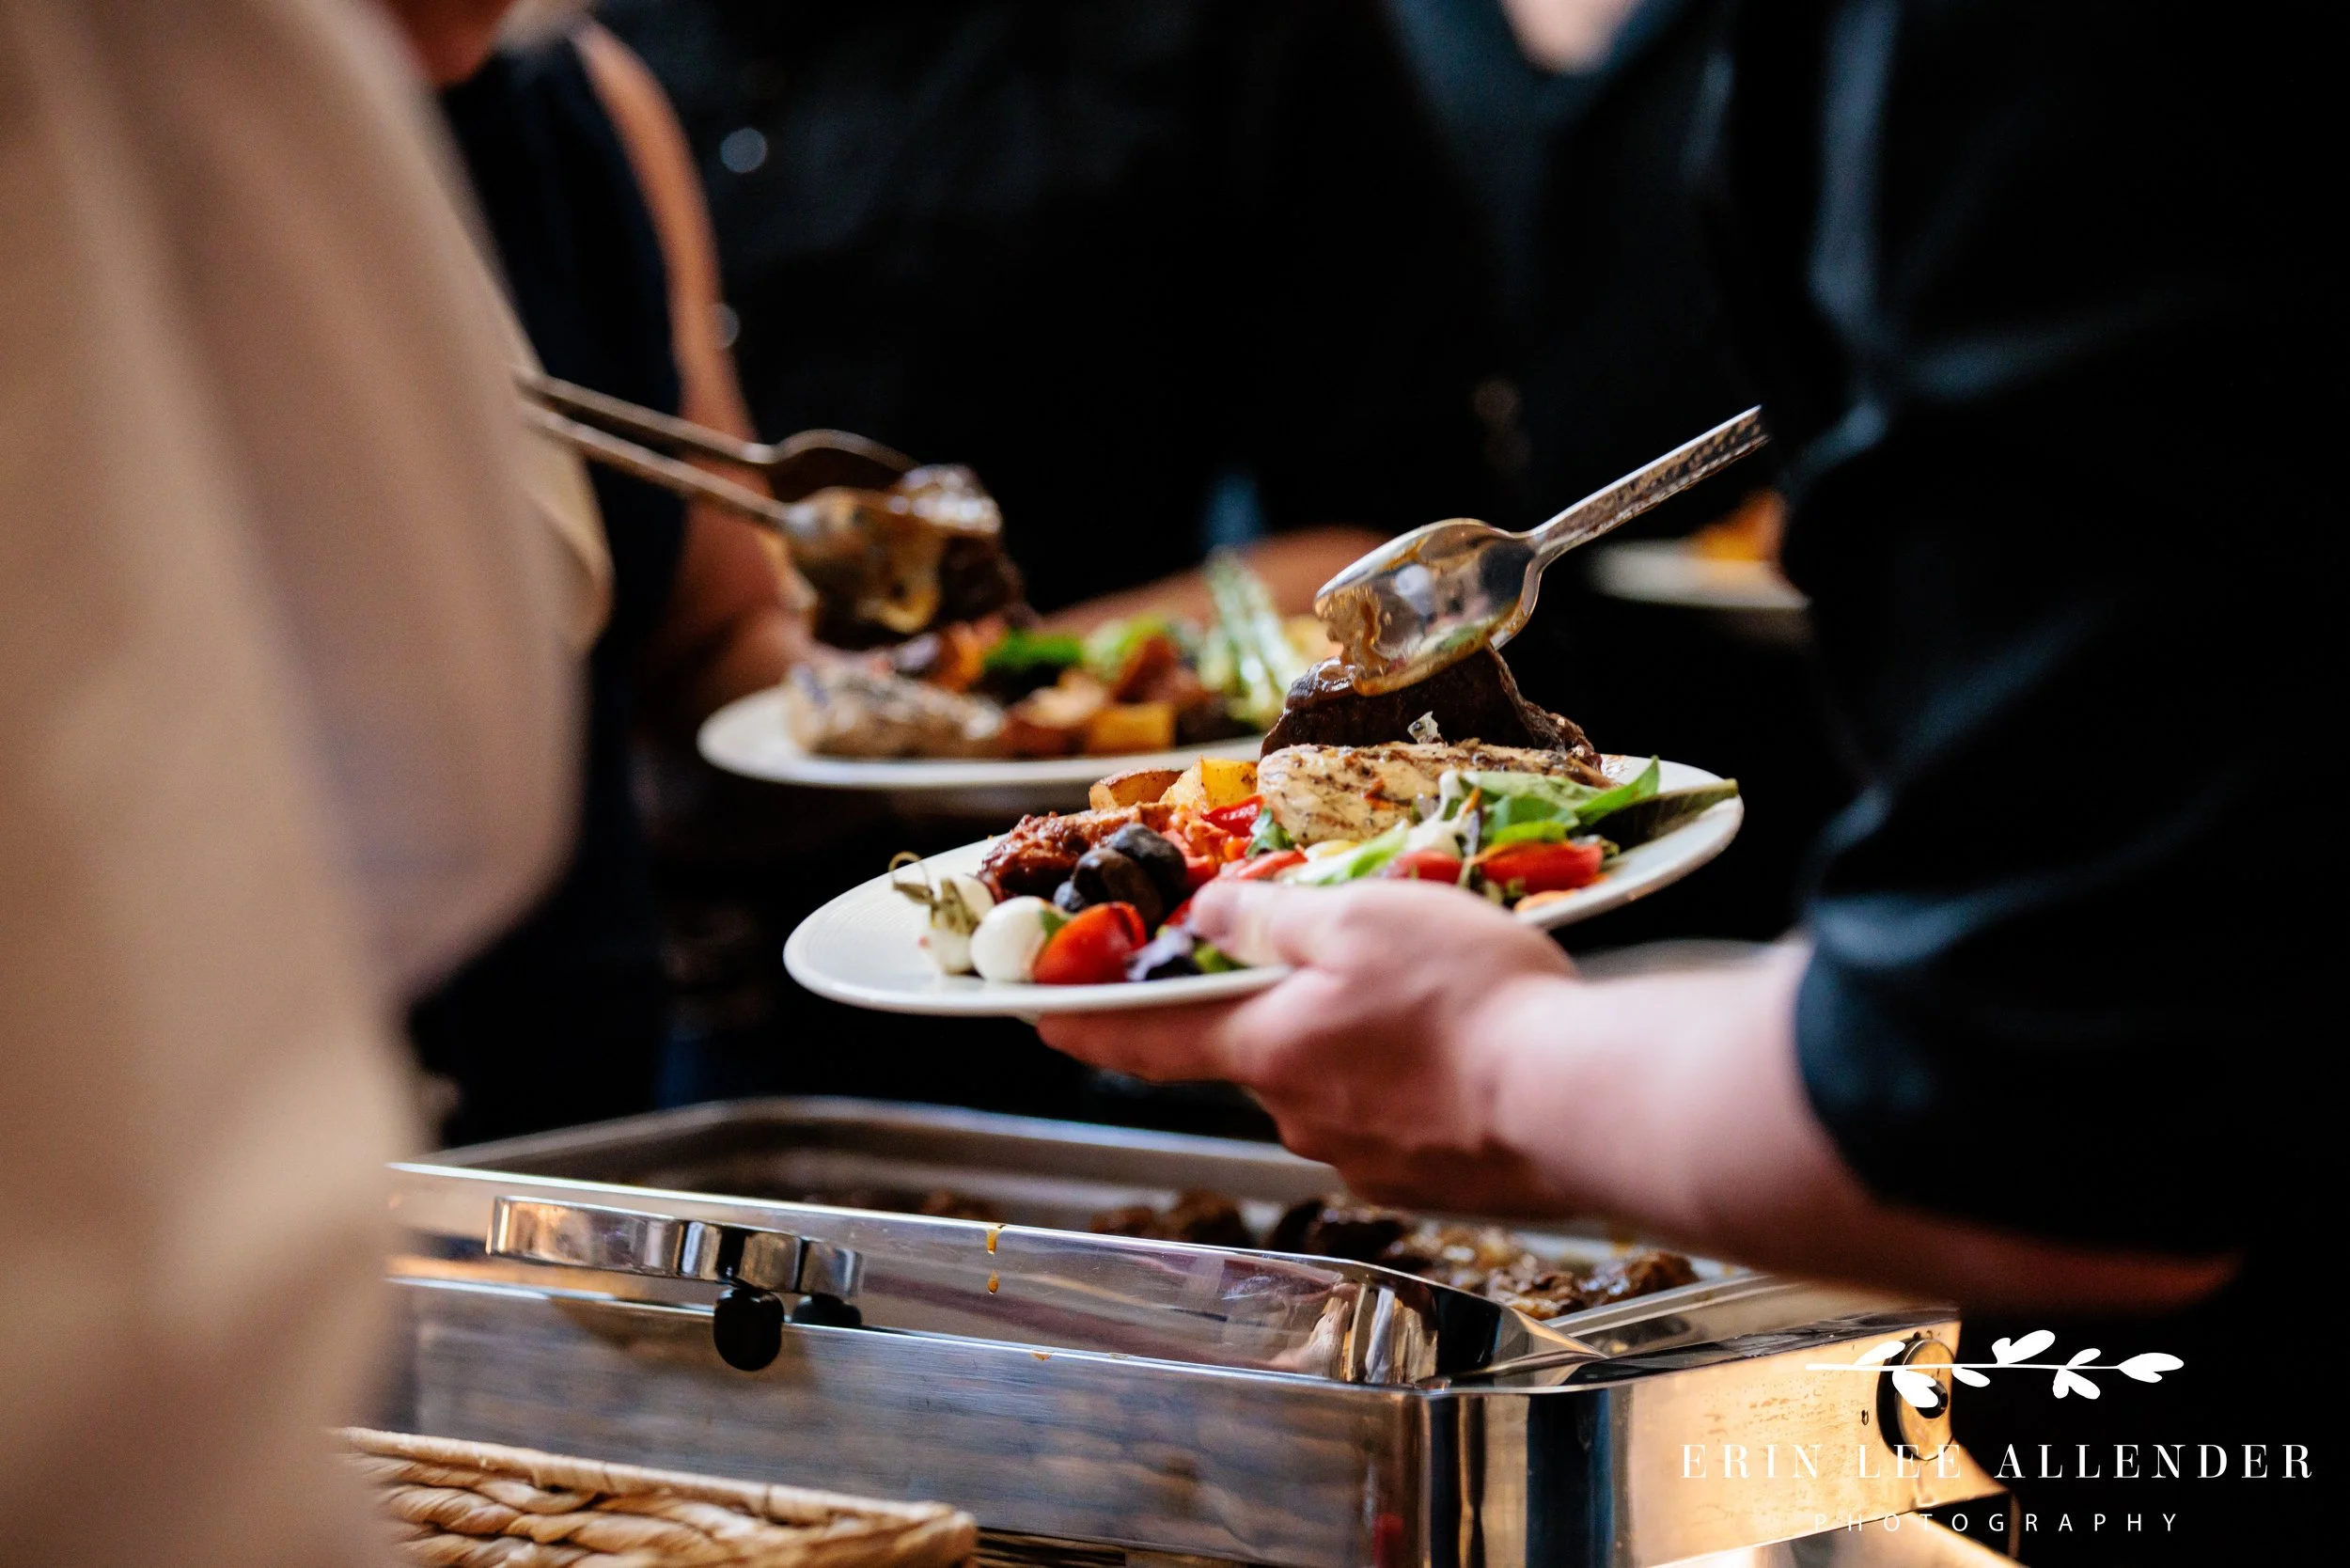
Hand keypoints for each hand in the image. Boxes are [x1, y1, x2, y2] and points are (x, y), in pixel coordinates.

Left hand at [1038, 877, 1581, 1214]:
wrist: (1582, 1103)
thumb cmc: (1469, 1003)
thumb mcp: (1359, 920)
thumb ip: (1273, 919)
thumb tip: (1208, 917)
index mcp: (1266, 1047)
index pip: (1146, 1038)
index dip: (1086, 1021)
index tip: (1040, 1015)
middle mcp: (1297, 1115)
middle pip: (1261, 1052)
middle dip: (1288, 1009)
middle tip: (1349, 965)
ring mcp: (1363, 1158)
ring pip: (1335, 1084)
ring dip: (1364, 1045)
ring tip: (1438, 1003)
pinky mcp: (1425, 1183)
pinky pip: (1397, 1119)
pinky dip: (1417, 1085)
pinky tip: (1471, 1056)